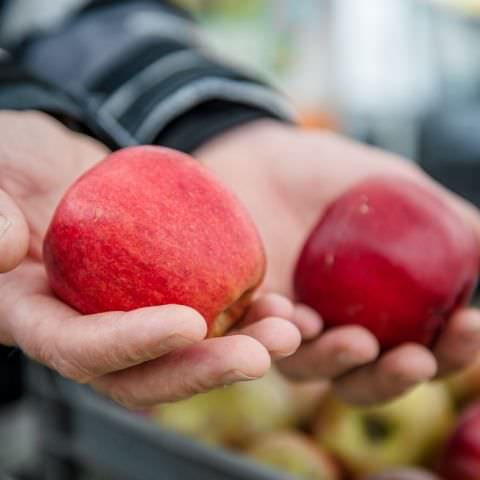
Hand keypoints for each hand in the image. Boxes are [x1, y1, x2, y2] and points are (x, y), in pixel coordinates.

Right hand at [0, 111, 300, 407]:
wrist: (54, 164)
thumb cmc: (10, 163)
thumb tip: (6, 249)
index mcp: (37, 317)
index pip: (82, 349)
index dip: (132, 344)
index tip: (189, 323)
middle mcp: (89, 327)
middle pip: (147, 371)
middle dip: (203, 369)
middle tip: (262, 355)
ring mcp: (131, 312)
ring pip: (188, 349)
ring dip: (242, 344)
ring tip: (291, 330)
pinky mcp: (165, 290)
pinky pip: (209, 309)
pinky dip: (248, 311)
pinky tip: (284, 302)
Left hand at [197, 119, 479, 404]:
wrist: (265, 155)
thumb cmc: (332, 175)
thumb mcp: (396, 188)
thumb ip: (445, 221)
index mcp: (374, 310)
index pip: (421, 348)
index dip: (451, 350)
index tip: (471, 326)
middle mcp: (330, 327)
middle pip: (365, 379)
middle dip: (395, 378)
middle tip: (415, 359)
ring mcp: (285, 325)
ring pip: (309, 369)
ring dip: (336, 361)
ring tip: (355, 340)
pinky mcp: (244, 313)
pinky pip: (257, 337)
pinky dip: (277, 333)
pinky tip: (291, 313)